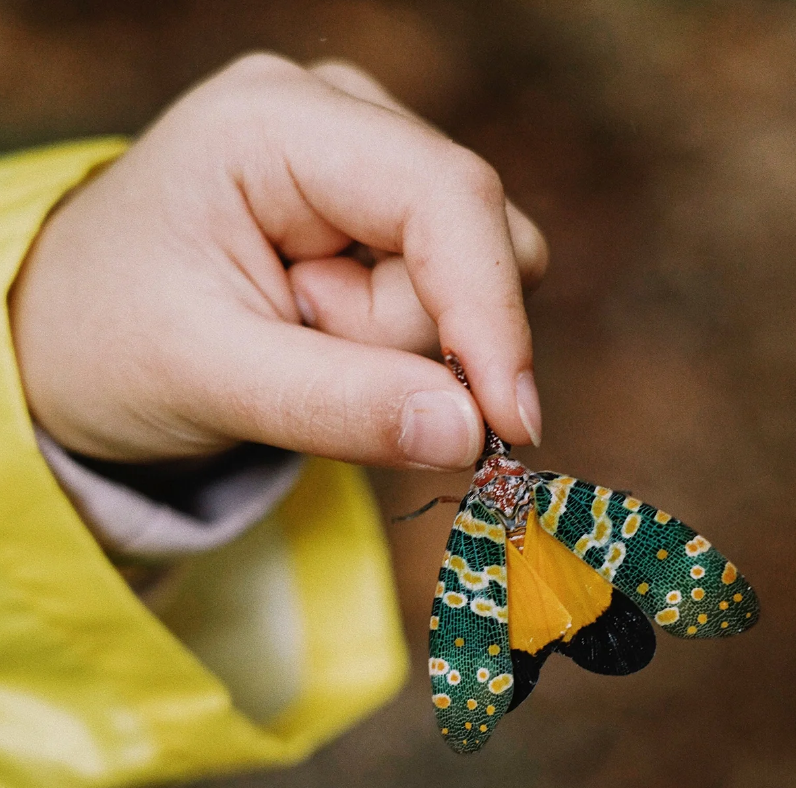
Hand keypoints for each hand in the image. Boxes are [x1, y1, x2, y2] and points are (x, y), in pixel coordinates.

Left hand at [9, 54, 546, 469]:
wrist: (76, 336)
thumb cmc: (113, 339)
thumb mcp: (210, 377)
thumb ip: (340, 407)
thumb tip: (469, 433)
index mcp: (277, 121)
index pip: (443, 197)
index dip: (490, 314)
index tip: (510, 424)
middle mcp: (338, 117)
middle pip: (469, 239)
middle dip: (406, 337)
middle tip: (301, 354)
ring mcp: (364, 159)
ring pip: (470, 270)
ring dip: (397, 343)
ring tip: (296, 336)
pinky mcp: (376, 210)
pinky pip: (446, 288)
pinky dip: (397, 339)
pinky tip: (321, 331)